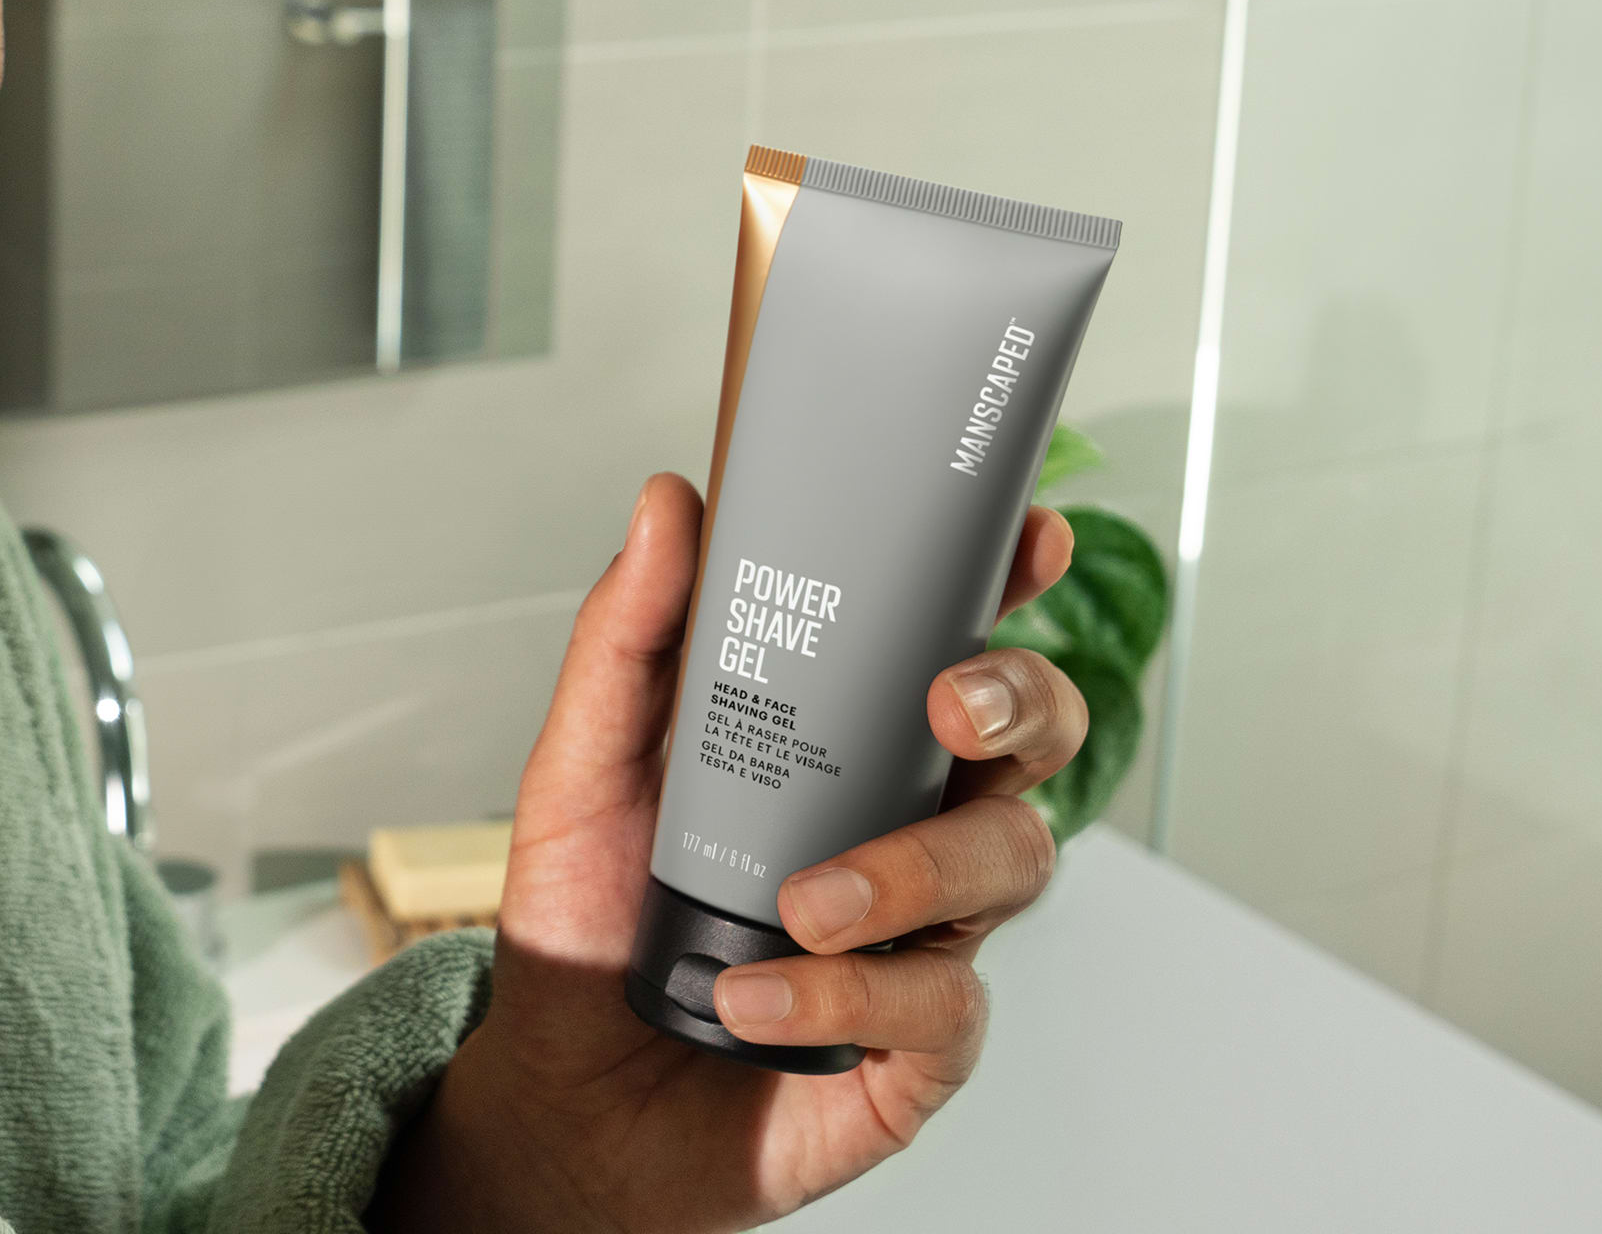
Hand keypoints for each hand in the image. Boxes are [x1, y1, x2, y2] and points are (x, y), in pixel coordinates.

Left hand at [372, 475, 1087, 1232]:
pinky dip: (841, 997)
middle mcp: (908, 824)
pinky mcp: (919, 1045)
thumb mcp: (582, 768)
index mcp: (847, 742)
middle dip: (1019, 705)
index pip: (952, 642)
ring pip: (1010, 865)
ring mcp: (928, 934)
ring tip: (804, 904)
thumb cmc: (593, 924)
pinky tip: (756, 997)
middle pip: (1035, 741)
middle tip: (948, 710)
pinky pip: (938, 1005)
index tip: (1026, 539)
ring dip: (913, 870)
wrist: (567, 1096)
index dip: (1008, 585)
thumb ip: (628, 640)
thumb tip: (668, 505)